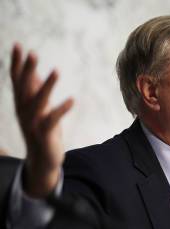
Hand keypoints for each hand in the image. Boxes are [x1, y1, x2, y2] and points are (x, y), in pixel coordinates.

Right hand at [10, 43, 72, 197]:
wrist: (42, 161)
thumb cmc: (42, 131)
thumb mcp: (38, 110)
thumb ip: (35, 92)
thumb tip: (35, 73)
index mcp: (21, 104)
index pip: (16, 80)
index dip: (17, 63)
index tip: (18, 45)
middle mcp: (23, 111)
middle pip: (24, 87)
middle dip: (27, 70)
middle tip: (32, 52)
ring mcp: (33, 123)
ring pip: (38, 101)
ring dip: (48, 86)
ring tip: (56, 71)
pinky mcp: (45, 134)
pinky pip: (53, 120)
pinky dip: (62, 109)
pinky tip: (72, 99)